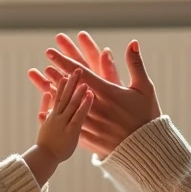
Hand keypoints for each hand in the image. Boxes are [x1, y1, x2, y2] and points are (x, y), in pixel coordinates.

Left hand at [29, 35, 160, 157]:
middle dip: (57, 76)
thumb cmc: (147, 115)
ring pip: (68, 108)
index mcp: (109, 94)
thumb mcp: (145, 88)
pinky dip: (60, 117)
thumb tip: (133, 42)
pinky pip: (70, 125)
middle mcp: (97, 109)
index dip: (65, 62)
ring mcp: (92, 124)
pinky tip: (48, 111)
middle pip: (71, 89)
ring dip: (55, 95)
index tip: (51, 52)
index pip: (82, 74)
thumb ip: (136, 64)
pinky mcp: (89, 138)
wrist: (147, 149)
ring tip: (43, 85)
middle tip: (45, 67)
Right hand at [35, 70, 93, 162]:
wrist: (45, 158)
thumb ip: (45, 107)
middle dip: (71, 81)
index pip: (58, 95)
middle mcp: (57, 116)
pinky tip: (91, 95)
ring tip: (85, 79)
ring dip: (78, 90)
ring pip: (71, 103)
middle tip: (77, 68)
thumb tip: (46, 92)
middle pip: (64, 95)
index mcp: (52, 114)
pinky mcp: (71, 131)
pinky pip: (79, 115)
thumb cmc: (47, 143)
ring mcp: (64, 123)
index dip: (63, 83)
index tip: (67, 71)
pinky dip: (84, 104)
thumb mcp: (44, 122)